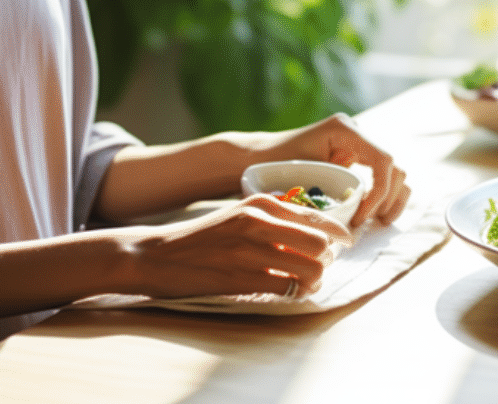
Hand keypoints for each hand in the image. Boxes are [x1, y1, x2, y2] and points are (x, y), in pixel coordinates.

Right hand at [128, 193, 350, 298]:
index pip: (321, 217)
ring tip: (305, 284)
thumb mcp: (240, 215)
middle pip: (322, 244)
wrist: (154, 254)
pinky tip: (287, 292)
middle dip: (326, 261)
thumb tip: (317, 235)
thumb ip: (274, 219)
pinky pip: (287, 289)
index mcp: (262, 203)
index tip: (343, 247)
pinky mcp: (241, 278)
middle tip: (318, 269)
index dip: (339, 236)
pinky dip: (294, 294)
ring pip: (311, 269)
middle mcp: (259, 222)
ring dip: (314, 281)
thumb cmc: (201, 238)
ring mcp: (250, 251)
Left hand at [247, 114, 410, 228]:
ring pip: (396, 172)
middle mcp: (357, 133)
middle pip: (394, 167)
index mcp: (345, 130)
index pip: (382, 160)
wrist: (259, 157)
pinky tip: (375, 215)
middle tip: (369, 222)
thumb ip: (327, 192)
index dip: (379, 192)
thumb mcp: (299, 176)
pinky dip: (386, 197)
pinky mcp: (358, 158)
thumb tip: (352, 221)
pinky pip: (385, 176)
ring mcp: (360, 145)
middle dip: (387, 199)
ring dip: (392, 199)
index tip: (361, 218)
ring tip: (378, 221)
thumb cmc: (271, 165)